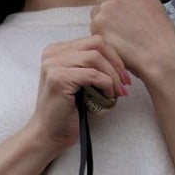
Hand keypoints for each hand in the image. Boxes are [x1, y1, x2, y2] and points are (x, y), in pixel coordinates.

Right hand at [27, 34, 131, 156]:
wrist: (49, 133)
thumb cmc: (67, 110)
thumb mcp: (79, 81)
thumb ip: (90, 66)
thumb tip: (120, 60)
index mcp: (57, 50)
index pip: (94, 41)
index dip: (113, 56)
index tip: (123, 75)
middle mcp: (52, 54)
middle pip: (96, 44)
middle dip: (116, 63)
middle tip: (125, 83)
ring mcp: (53, 65)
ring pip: (96, 58)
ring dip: (112, 75)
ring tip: (118, 92)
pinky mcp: (58, 79)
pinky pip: (93, 75)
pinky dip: (106, 84)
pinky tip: (108, 96)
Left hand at [90, 0, 174, 84]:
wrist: (158, 53)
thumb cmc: (160, 34)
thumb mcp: (155, 5)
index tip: (122, 8)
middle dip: (109, 11)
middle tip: (121, 26)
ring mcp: (106, 8)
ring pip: (97, 14)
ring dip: (104, 23)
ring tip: (121, 36)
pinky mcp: (97, 24)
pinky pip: (94, 28)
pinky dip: (102, 36)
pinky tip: (117, 43)